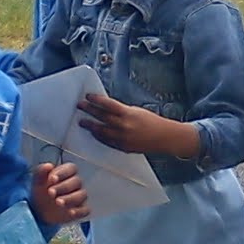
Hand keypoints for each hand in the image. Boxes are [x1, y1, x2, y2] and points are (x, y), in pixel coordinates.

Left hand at [31, 161, 88, 223]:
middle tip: (50, 192)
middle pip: (76, 181)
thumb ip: (41, 171)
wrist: (39, 211)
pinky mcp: (80, 210)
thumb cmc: (41, 191)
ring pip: (82, 195)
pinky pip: (85, 209)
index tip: (51, 179)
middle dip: (64, 187)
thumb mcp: (37, 180)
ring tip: (57, 202)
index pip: (71, 168)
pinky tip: (70, 212)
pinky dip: (79, 211)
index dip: (63, 172)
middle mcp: (75, 184)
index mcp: (66, 172)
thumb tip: (48, 166)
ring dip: (70, 198)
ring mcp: (79, 197)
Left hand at [78, 94, 197, 157]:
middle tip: (80, 106)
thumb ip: (121, 111)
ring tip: (82, 121)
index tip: (88, 96)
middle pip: (101, 117)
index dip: (96, 100)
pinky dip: (99, 136)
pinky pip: (107, 141)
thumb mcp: (136, 111)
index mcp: (128, 114)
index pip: (107, 104)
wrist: (164, 137)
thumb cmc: (152, 122)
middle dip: (89, 110)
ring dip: (90, 125)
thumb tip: (106, 108)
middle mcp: (123, 126)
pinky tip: (94, 133)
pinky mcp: (123, 147)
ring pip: (101, 131)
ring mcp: (122, 138)